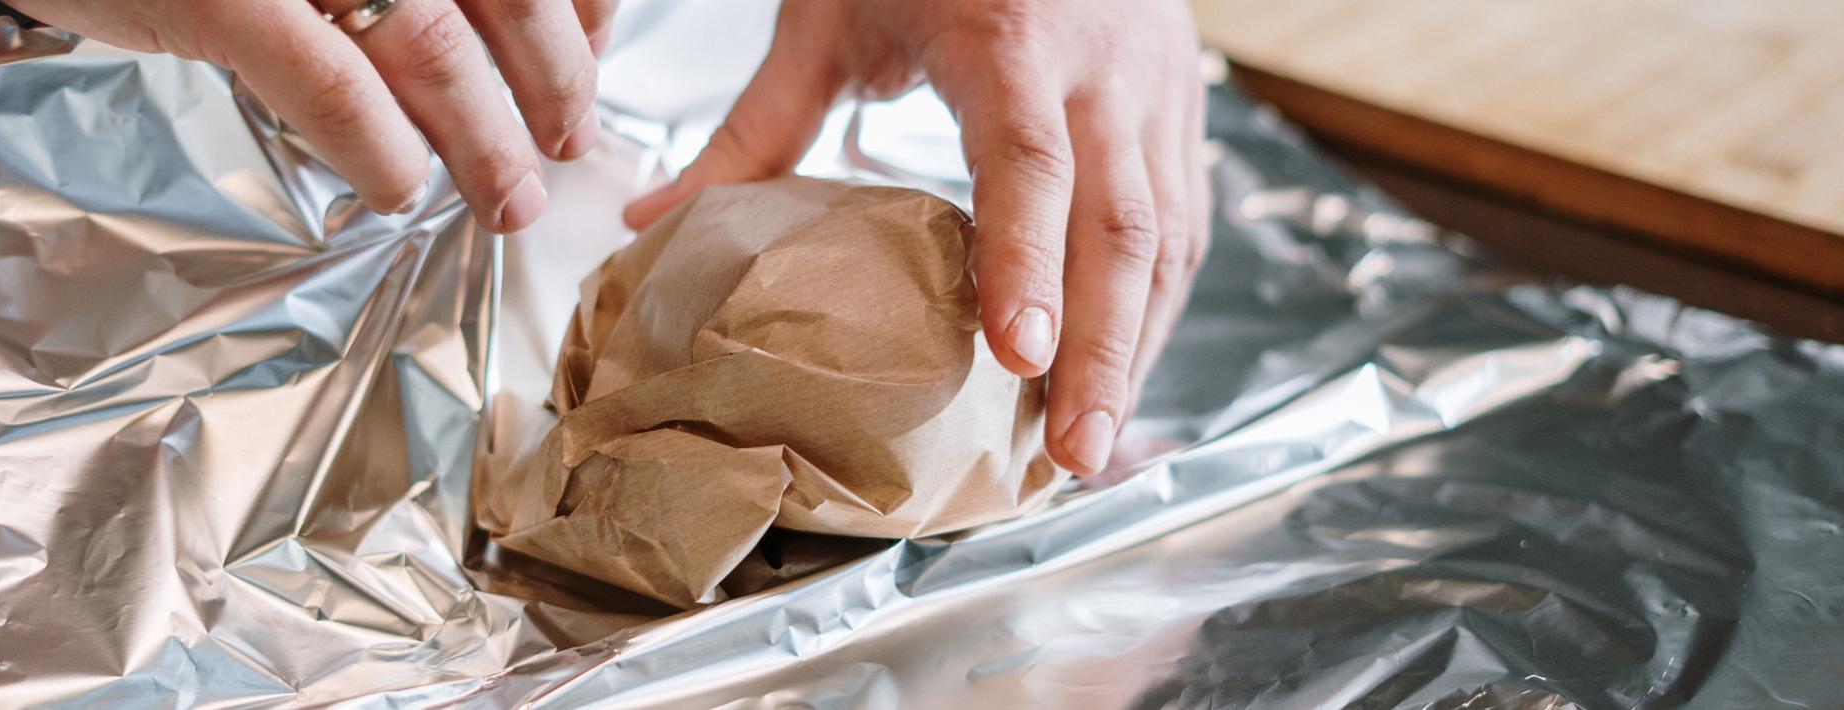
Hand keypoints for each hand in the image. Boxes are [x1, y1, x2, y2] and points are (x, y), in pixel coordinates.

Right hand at [8, 0, 621, 231]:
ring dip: (486, 136)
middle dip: (553, 79)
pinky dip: (377, 146)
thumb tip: (509, 38)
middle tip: (565, 146)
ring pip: (436, 44)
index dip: (574, 12)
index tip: (587, 60)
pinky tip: (397, 188)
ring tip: (509, 196)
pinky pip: (330, 81)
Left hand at [621, 0, 1208, 473]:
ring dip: (1140, 343)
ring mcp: (1156, 80)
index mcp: (1012, 32)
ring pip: (1170, 230)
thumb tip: (657, 216)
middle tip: (1074, 452)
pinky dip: (1160, 300)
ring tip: (1097, 439)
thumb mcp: (828, 17)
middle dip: (1105, 350)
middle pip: (1123, 223)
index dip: (1029, 263)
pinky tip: (1127, 364)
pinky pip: (1185, 213)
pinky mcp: (1178, 99)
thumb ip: (757, 124)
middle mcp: (1103, 58)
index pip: (1031, 161)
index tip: (1018, 356)